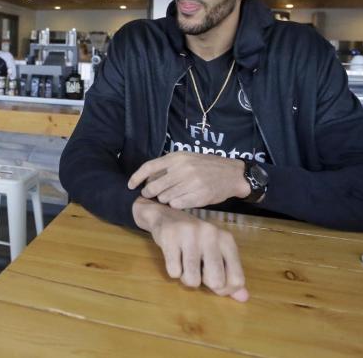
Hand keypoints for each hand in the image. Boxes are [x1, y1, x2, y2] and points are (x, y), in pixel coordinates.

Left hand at [128, 152, 249, 209]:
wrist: (232, 174)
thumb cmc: (206, 166)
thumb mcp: (187, 158)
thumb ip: (168, 166)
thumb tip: (147, 178)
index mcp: (177, 157)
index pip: (149, 167)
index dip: (136, 178)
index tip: (130, 186)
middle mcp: (182, 169)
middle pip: (154, 186)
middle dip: (150, 193)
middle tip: (152, 195)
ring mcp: (190, 183)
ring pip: (164, 197)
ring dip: (165, 199)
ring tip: (172, 196)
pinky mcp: (198, 196)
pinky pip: (177, 204)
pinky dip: (176, 204)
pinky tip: (181, 200)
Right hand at [133, 198, 247, 300]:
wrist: (166, 216)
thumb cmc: (195, 239)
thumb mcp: (216, 254)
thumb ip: (229, 276)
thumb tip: (244, 298)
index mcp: (226, 240)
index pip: (236, 279)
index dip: (225, 290)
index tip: (214, 285)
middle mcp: (211, 234)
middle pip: (216, 281)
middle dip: (204, 284)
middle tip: (197, 273)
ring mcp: (190, 234)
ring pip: (192, 279)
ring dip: (186, 278)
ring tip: (184, 265)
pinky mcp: (170, 236)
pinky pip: (174, 272)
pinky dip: (173, 271)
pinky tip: (173, 256)